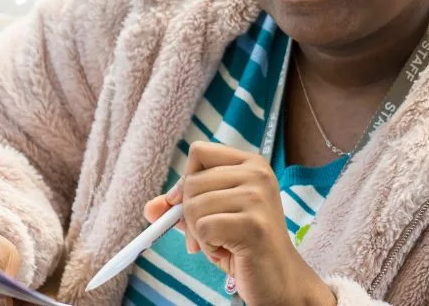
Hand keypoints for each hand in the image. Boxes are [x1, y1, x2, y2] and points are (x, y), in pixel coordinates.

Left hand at [143, 142, 335, 305]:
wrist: (278, 277)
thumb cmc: (244, 244)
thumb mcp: (212, 216)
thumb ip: (182, 207)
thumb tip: (150, 208)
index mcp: (251, 163)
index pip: (199, 152)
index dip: (185, 180)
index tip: (188, 204)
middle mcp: (257, 174)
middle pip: (192, 182)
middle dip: (189, 215)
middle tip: (208, 235)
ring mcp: (257, 198)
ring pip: (194, 206)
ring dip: (199, 233)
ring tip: (222, 242)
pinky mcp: (253, 224)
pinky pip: (203, 228)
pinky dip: (208, 245)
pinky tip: (228, 250)